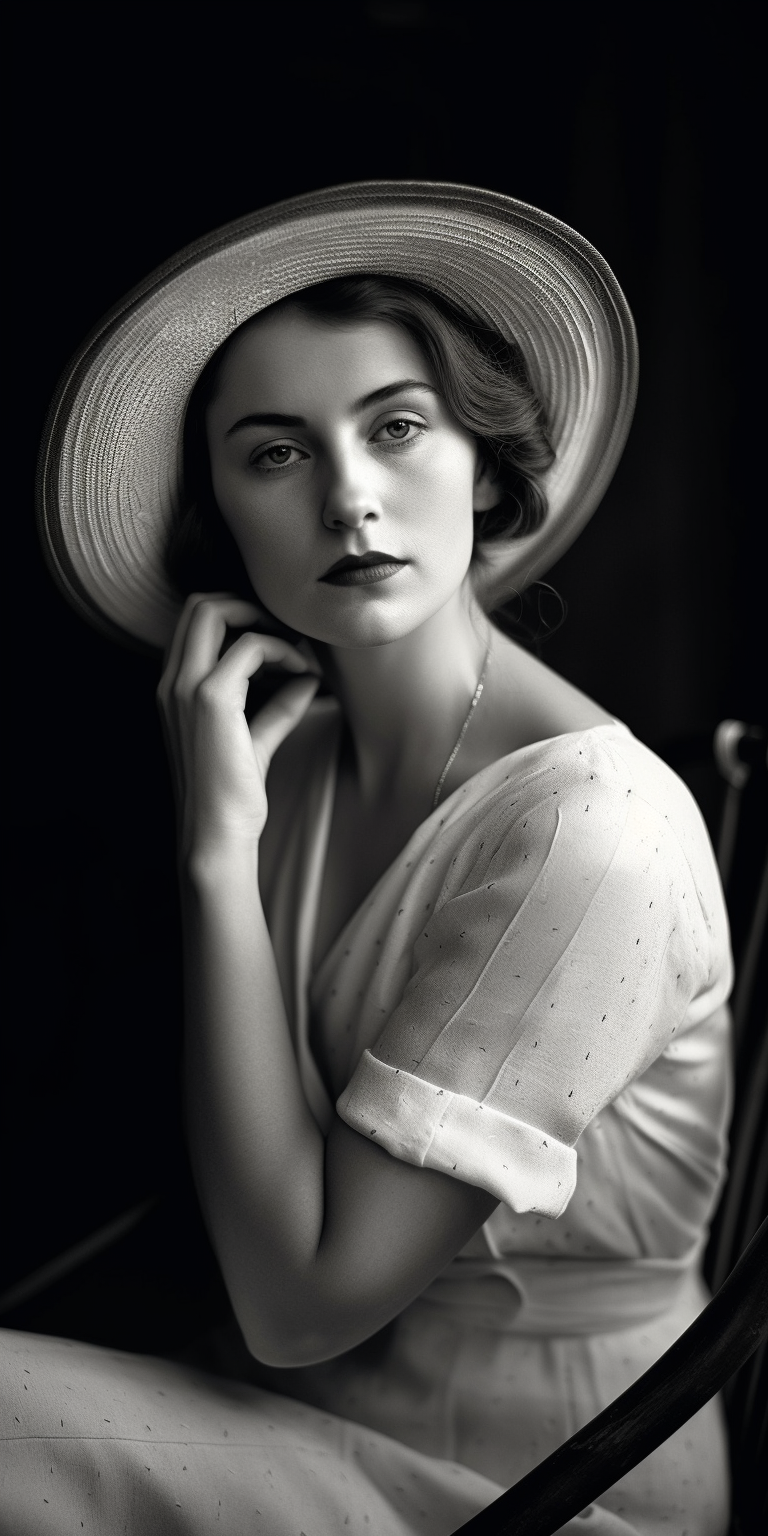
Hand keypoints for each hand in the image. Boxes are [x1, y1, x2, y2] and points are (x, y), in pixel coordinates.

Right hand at [157, 593, 319, 859]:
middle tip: (288, 635)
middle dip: (249, 606)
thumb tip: (309, 680)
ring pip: (214, 611)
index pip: (197, 623)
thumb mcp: (257, 741)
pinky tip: (305, 677)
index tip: (281, 643)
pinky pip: (249, 647)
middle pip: (200, 604)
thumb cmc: (233, 797)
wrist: (217, 837)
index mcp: (174, 690)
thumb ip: (278, 708)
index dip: (241, 617)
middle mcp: (172, 682)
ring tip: (299, 656)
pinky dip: (283, 652)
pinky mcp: (210, 698)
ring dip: (266, 624)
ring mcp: (185, 687)